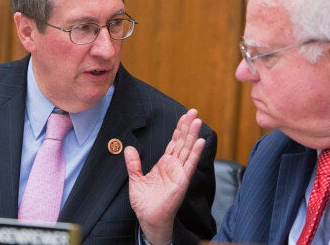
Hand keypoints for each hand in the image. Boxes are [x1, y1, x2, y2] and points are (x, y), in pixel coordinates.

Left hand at [125, 109, 205, 244]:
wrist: (148, 218)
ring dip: (193, 135)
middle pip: (182, 142)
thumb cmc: (144, 202)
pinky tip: (200, 142)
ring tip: (197, 121)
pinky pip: (189, 164)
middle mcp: (174, 166)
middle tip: (193, 111)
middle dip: (188, 127)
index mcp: (164, 164)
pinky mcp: (182, 180)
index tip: (184, 116)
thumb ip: (133, 163)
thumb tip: (129, 148)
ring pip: (187, 150)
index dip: (179, 129)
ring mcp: (179, 172)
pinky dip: (195, 153)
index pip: (174, 142)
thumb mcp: (135, 178)